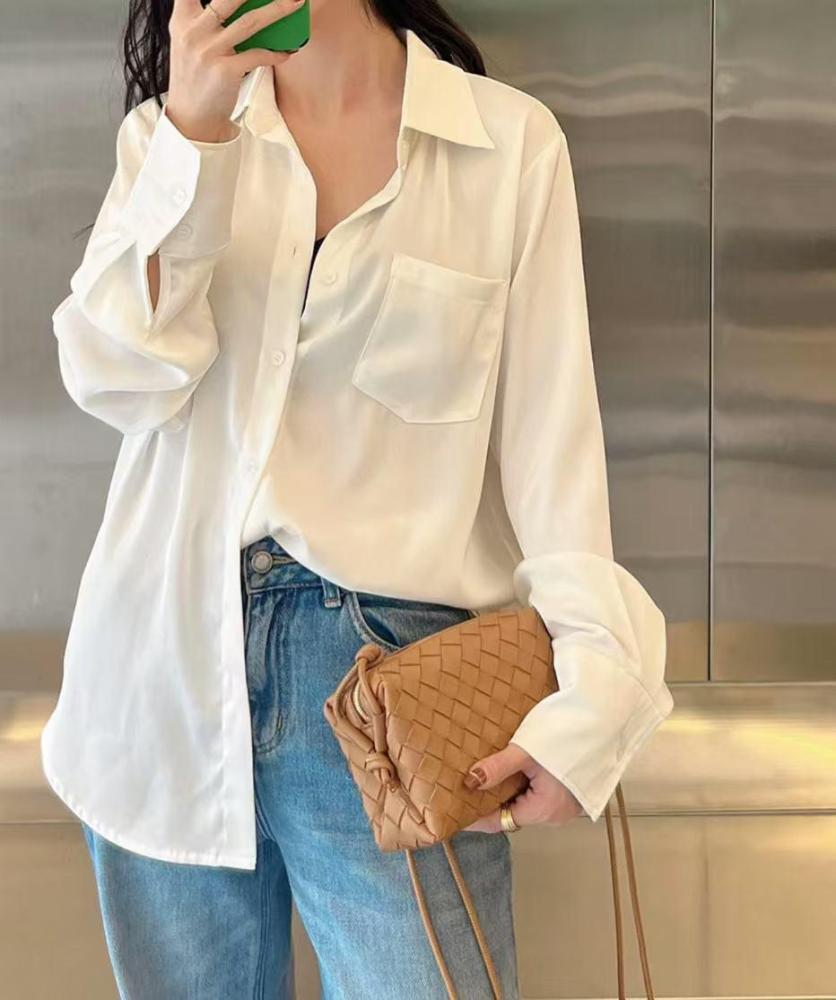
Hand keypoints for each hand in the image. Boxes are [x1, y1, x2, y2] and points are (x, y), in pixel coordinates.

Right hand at [166, 0, 304, 141]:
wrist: (192, 116)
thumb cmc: (197, 76)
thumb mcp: (190, 41)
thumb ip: (205, 19)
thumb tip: (244, 8)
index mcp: (183, 19)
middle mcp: (194, 31)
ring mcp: (209, 51)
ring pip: (249, 23)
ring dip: (276, 11)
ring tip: (295, 3)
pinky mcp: (225, 71)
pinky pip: (257, 55)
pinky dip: (275, 53)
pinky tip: (287, 51)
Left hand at [461, 742, 583, 832]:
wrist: (602, 719)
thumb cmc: (568, 733)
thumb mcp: (527, 750)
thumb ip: (497, 768)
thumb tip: (470, 781)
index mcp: (544, 809)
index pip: (501, 821)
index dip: (476, 817)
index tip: (456, 812)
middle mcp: (556, 814)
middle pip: (513, 813)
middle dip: (490, 800)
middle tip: (466, 786)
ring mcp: (565, 804)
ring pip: (525, 803)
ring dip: (507, 790)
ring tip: (485, 774)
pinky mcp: (571, 792)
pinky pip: (538, 795)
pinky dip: (523, 784)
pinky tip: (511, 768)